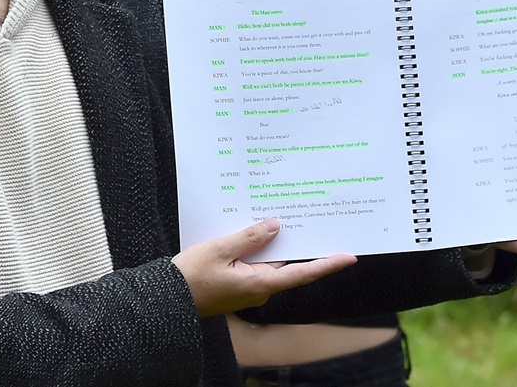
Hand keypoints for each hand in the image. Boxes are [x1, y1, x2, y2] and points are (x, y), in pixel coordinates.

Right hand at [171, 218, 355, 316]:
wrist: (168, 299)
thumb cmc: (191, 277)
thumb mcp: (220, 250)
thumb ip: (249, 237)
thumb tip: (275, 226)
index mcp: (260, 284)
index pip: (302, 273)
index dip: (327, 264)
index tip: (349, 257)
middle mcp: (260, 290)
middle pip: (286, 264)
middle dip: (296, 242)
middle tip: (310, 218)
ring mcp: (249, 289)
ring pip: (269, 263)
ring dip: (272, 243)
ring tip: (277, 217)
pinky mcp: (239, 286)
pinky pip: (255, 265)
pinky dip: (257, 249)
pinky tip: (252, 232)